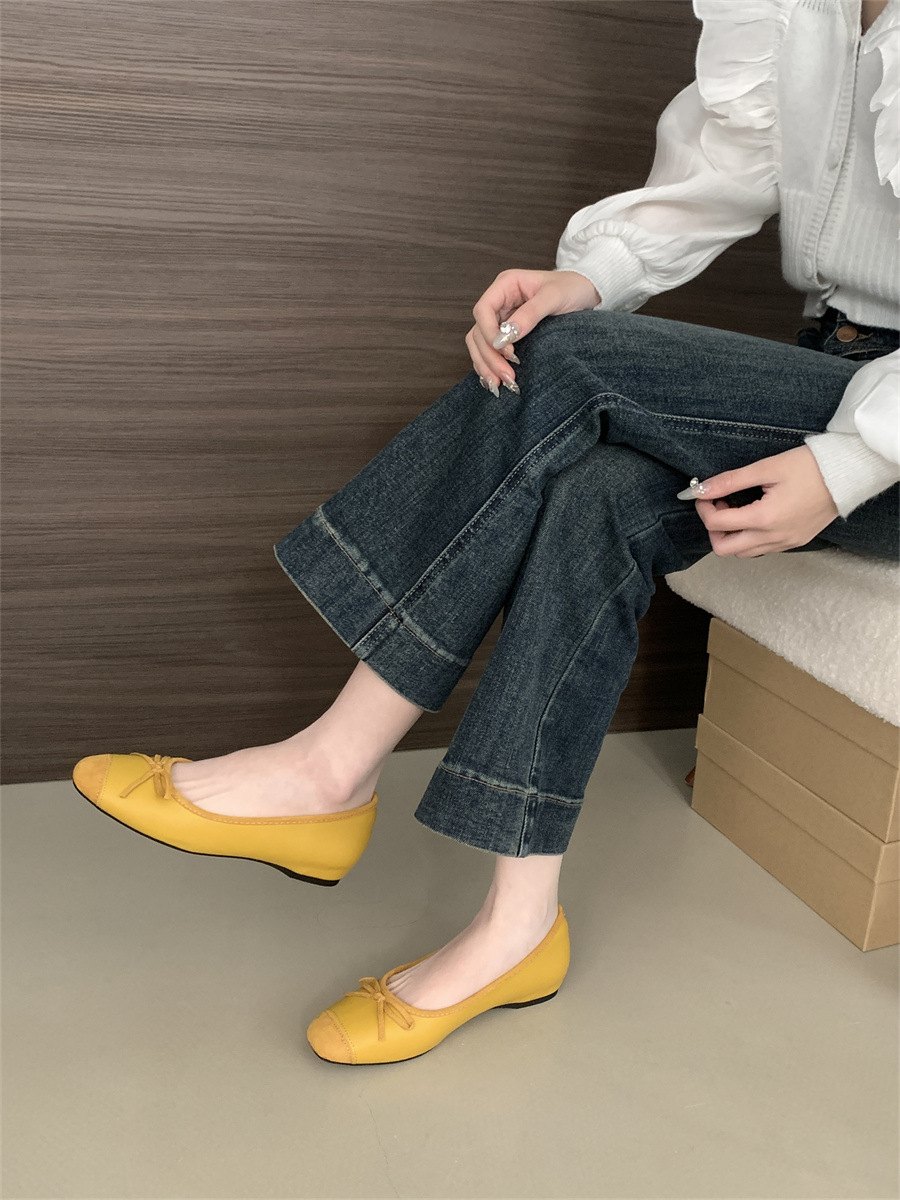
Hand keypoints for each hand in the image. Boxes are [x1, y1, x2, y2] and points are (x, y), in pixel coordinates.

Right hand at [466, 269, 600, 394]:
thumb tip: (505, 337)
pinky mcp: (507, 333)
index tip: (507, 352)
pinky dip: (490, 366)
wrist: (586, 292)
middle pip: (478, 331)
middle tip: (506, 377)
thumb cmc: (571, 288)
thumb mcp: (554, 297)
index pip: (483, 310)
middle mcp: (499, 301)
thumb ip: (530, 314)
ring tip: (499, 384)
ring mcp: (501, 318)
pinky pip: (489, 351)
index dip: (489, 333)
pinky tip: (496, 380)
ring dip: (486, 365)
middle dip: (489, 356)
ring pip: (479, 344)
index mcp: (506, 285)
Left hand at [692, 445, 839, 557]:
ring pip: (743, 552)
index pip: (717, 524)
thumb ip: (730, 481)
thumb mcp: (766, 468)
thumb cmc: (811, 467)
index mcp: (764, 519)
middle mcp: (774, 537)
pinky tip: (755, 514)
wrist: (848, 474)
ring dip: (732, 534)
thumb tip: (701, 489)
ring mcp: (786, 542)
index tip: (705, 494)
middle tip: (718, 505)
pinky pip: (762, 549)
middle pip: (725, 549)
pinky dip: (750, 537)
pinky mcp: (796, 541)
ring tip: (738, 508)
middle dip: (714, 528)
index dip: (704, 508)